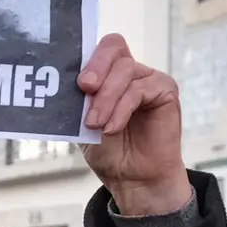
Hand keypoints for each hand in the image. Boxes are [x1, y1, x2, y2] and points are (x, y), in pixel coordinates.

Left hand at [77, 34, 187, 215]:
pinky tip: (111, 128)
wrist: (133, 179)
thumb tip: (60, 85)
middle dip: (95, 66)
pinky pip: (139, 90)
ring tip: (94, 124)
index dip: (86, 55)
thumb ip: (78, 103)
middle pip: (113, 48)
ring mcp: (148, 79)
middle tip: (84, 87)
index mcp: (107, 75)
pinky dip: (121, 109)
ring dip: (105, 99)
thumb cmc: (109, 152)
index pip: (99, 48)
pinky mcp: (165, 91)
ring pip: (124, 71)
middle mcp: (129, 72)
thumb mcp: (83, 126)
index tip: (75, 78)